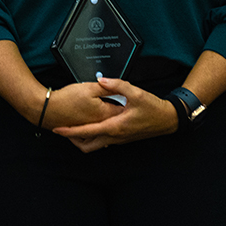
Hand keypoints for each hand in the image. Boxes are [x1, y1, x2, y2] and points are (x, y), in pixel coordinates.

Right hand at [42, 80, 125, 129]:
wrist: (48, 109)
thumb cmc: (67, 100)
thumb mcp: (89, 87)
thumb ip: (106, 87)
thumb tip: (116, 86)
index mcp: (104, 114)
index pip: (123, 110)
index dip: (128, 103)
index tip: (130, 99)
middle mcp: (100, 125)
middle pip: (117, 122)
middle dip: (122, 115)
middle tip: (126, 107)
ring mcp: (91, 130)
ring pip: (107, 131)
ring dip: (112, 125)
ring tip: (115, 118)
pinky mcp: (82, 132)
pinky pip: (94, 136)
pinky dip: (98, 134)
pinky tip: (99, 129)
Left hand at [52, 76, 178, 152]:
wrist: (167, 120)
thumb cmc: (153, 109)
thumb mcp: (136, 93)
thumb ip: (118, 85)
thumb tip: (102, 80)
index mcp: (115, 127)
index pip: (87, 131)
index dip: (70, 131)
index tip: (57, 128)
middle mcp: (115, 136)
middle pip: (87, 145)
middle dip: (72, 139)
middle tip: (62, 130)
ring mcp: (118, 139)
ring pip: (94, 145)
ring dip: (82, 139)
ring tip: (72, 127)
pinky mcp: (122, 138)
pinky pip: (102, 141)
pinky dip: (92, 137)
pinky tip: (90, 126)